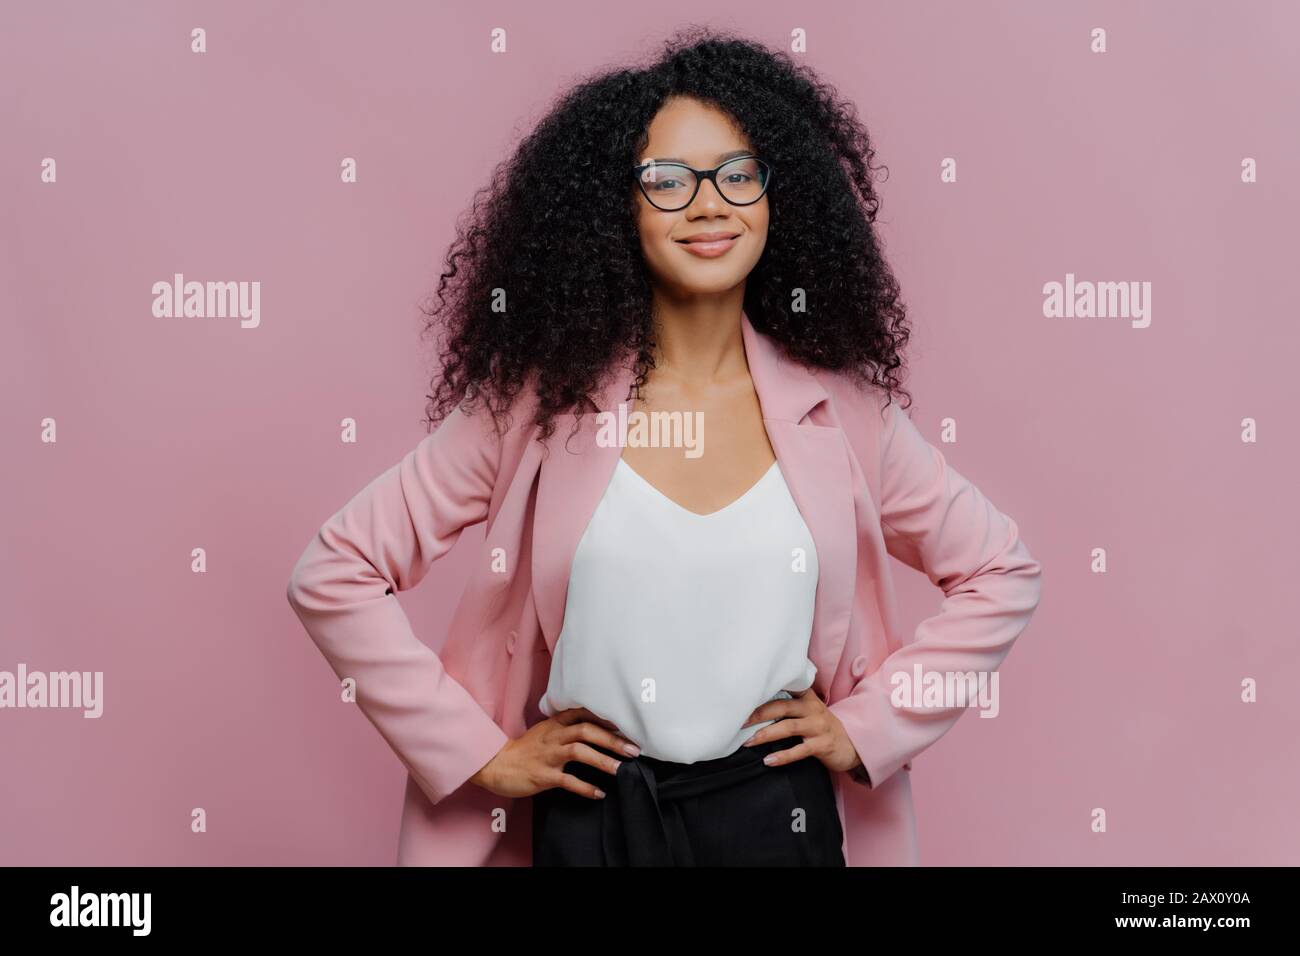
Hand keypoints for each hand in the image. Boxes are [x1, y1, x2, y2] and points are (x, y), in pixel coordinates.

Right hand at [469, 707, 641, 800]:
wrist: (496, 764)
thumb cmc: (525, 749)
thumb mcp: (545, 731)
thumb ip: (567, 727)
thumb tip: (597, 729)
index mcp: (555, 723)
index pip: (584, 714)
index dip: (607, 719)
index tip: (628, 725)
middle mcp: (553, 736)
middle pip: (586, 731)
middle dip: (612, 740)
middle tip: (634, 750)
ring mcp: (548, 755)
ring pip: (579, 752)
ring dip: (602, 760)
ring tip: (621, 770)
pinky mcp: (542, 775)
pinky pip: (568, 781)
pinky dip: (585, 787)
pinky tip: (599, 793)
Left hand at [739, 689, 863, 774]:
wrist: (851, 744)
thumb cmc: (821, 727)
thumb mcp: (808, 710)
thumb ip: (788, 705)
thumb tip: (754, 709)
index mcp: (806, 697)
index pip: (784, 688)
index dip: (764, 690)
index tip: (744, 694)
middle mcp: (812, 708)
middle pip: (782, 706)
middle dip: (758, 713)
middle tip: (739, 720)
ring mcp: (818, 726)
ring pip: (788, 727)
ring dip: (766, 734)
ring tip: (748, 741)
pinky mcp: (822, 745)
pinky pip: (800, 750)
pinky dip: (783, 756)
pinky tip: (768, 761)